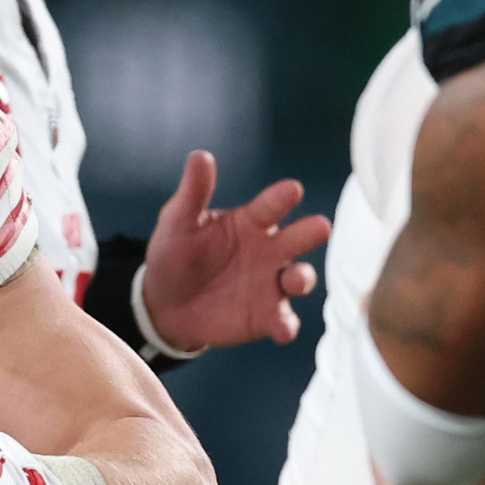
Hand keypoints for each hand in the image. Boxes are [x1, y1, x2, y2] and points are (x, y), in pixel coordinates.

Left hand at [142, 150, 331, 351]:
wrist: (164, 303)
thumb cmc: (175, 254)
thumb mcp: (178, 222)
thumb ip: (193, 192)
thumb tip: (200, 155)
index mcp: (250, 222)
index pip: (270, 206)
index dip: (281, 198)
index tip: (292, 190)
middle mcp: (269, 250)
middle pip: (297, 239)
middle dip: (310, 232)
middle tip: (320, 227)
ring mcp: (270, 283)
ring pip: (298, 279)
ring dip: (302, 278)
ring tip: (295, 280)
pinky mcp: (266, 315)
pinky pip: (282, 320)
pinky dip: (286, 324)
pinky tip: (283, 328)